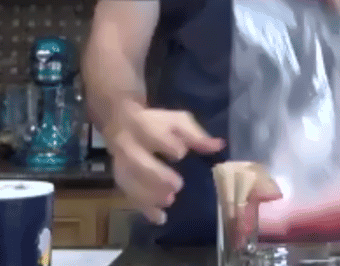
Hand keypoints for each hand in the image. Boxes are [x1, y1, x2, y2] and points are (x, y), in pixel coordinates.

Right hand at [104, 102, 224, 224]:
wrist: (121, 123)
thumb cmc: (155, 124)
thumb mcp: (177, 122)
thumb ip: (195, 135)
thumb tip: (218, 146)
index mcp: (144, 126)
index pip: (154, 136)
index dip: (168, 146)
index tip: (181, 154)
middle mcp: (128, 146)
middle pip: (136, 161)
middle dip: (156, 175)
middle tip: (177, 186)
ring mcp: (121, 164)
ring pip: (129, 181)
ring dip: (148, 195)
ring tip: (169, 202)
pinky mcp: (120, 179)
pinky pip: (128, 195)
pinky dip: (144, 208)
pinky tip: (160, 218)